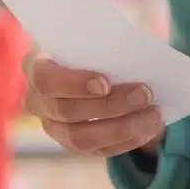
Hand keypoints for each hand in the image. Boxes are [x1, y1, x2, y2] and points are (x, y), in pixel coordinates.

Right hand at [22, 48, 164, 156]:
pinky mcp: (72, 145)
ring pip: (82, 138)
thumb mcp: (92, 38)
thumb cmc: (91, 45)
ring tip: (154, 116)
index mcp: (35, 69)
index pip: (46, 81)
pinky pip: (98, 150)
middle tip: (145, 93)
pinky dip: (127, 141)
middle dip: (110, 105)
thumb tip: (136, 60)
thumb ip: (103, 46)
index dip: (75, 84)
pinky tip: (149, 129)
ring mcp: (53, 128)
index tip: (105, 82)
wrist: (88, 64)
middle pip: (68, 112)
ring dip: (122, 128)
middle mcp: (37, 104)